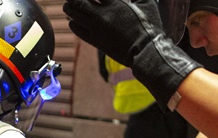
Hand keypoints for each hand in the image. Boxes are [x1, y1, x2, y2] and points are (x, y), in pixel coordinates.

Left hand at [63, 0, 198, 106]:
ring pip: (75, 15)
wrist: (146, 51)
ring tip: (68, 6)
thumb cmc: (149, 27)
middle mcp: (103, 15)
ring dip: (70, 8)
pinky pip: (78, 31)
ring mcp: (97, 29)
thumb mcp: (147, 3)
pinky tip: (72, 21)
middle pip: (80, 2)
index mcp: (115, 4)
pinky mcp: (95, 41)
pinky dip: (73, 24)